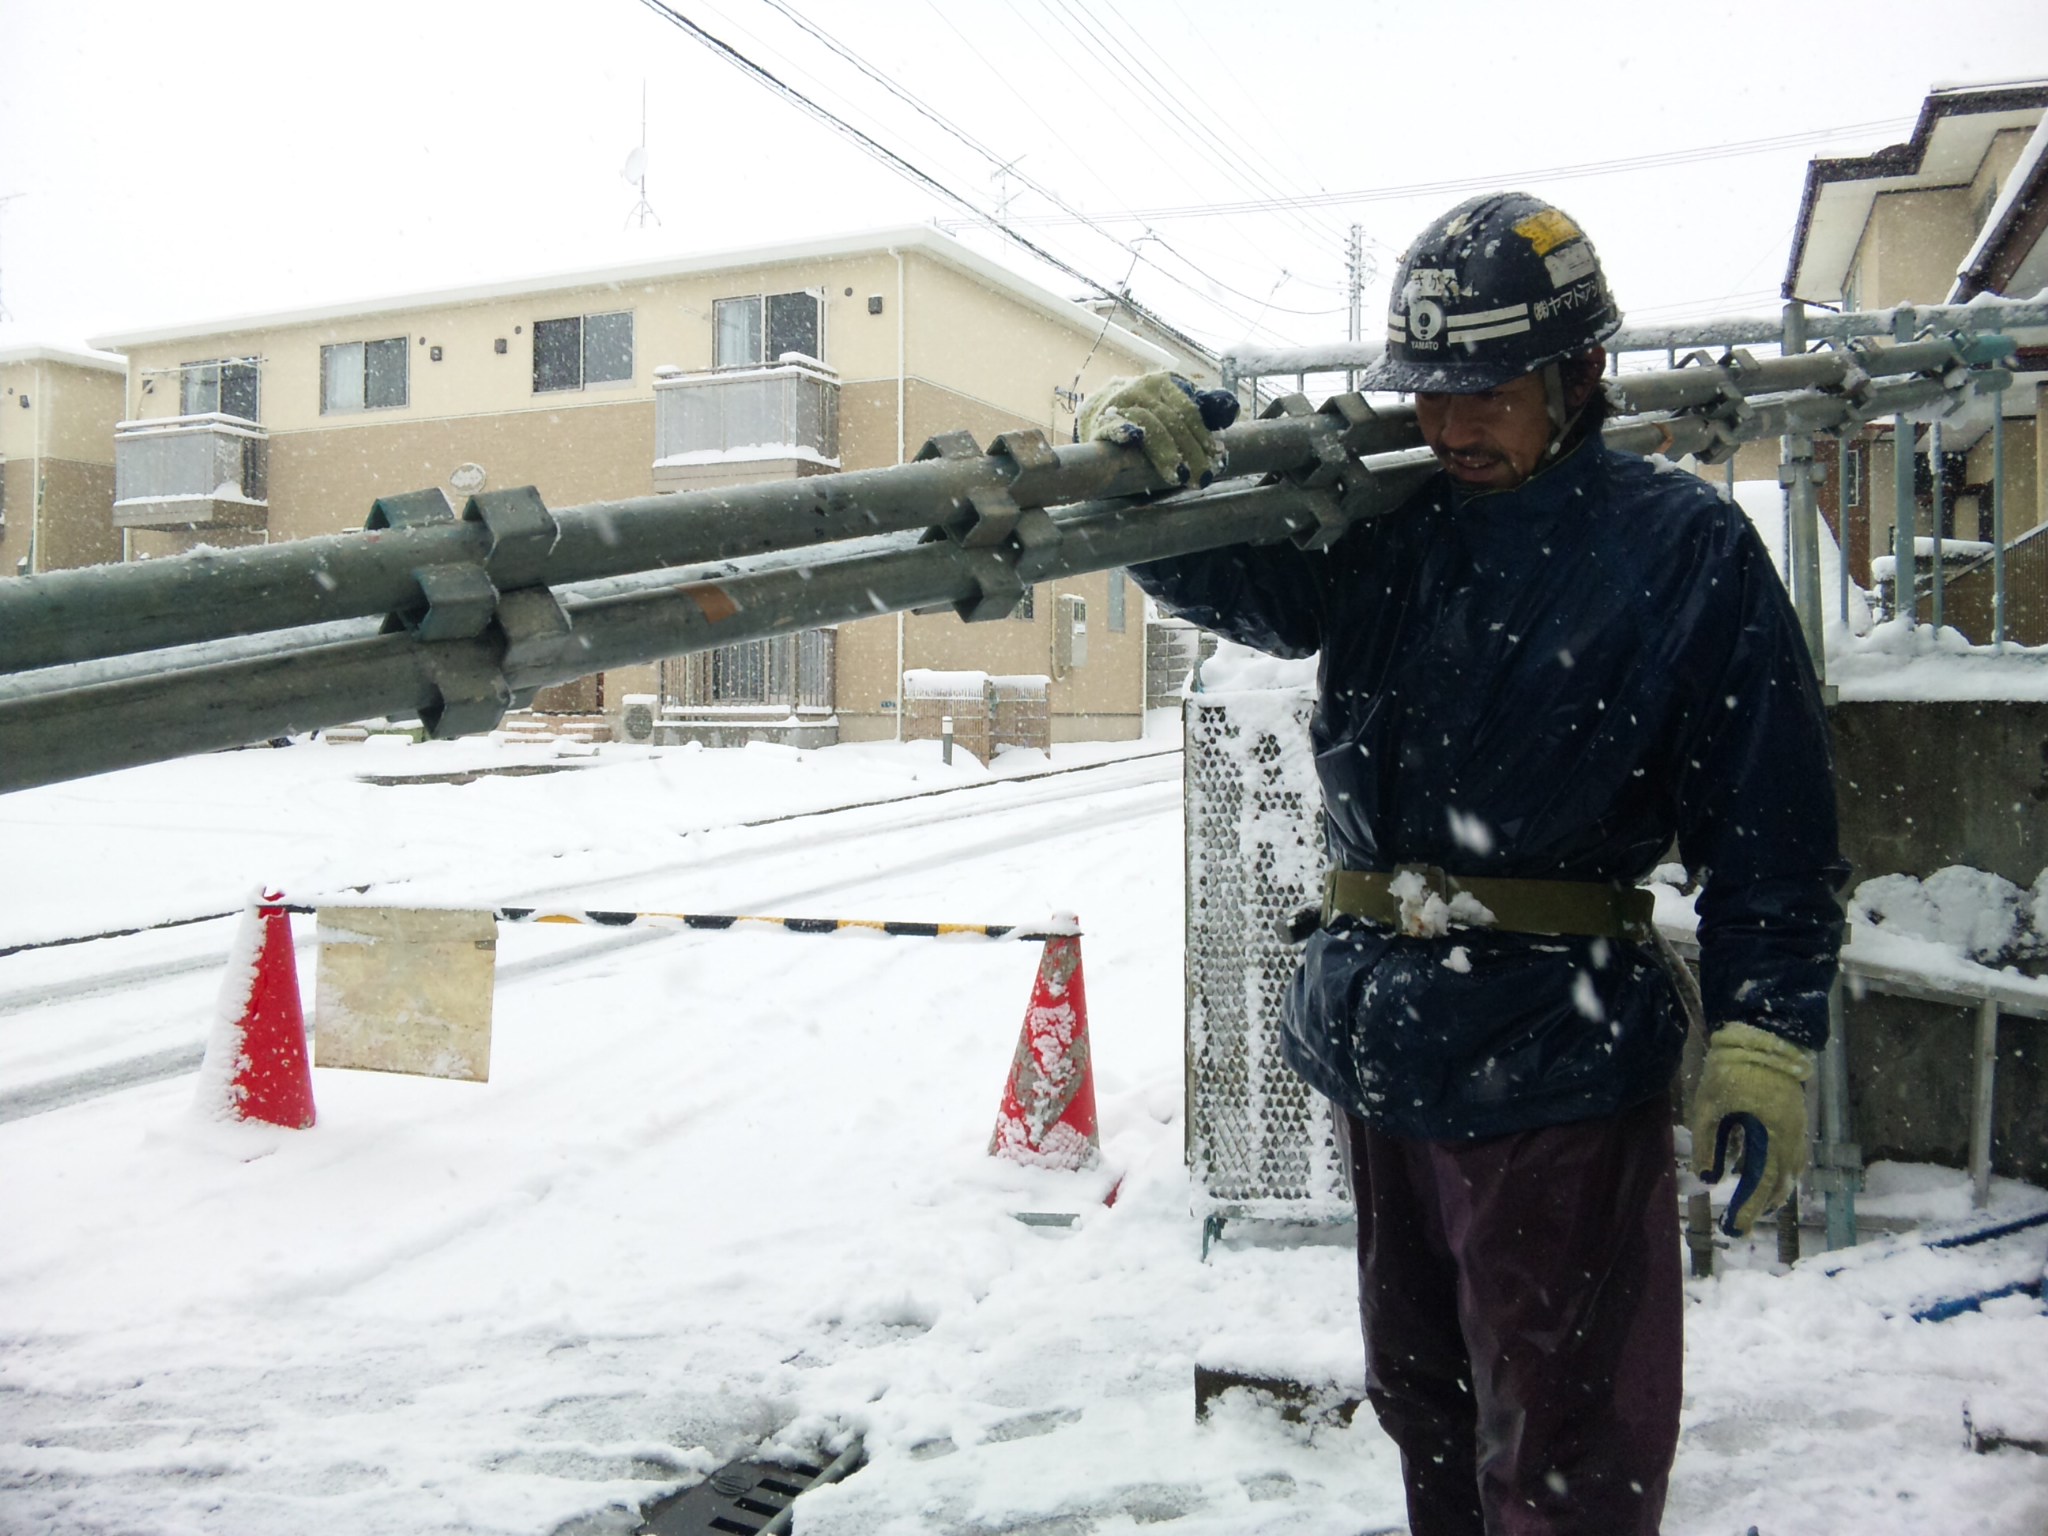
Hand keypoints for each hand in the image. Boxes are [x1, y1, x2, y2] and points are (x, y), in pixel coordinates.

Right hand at [1078, 372, 1237, 487]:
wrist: (1100, 410)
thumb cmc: (1147, 413)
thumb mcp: (1173, 406)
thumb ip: (1202, 410)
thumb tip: (1232, 411)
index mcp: (1166, 383)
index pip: (1189, 409)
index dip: (1203, 435)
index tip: (1216, 457)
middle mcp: (1144, 389)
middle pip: (1173, 420)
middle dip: (1191, 452)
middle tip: (1203, 478)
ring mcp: (1121, 404)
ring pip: (1149, 424)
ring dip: (1166, 452)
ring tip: (1179, 476)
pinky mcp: (1100, 422)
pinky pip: (1113, 426)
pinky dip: (1123, 430)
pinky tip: (1133, 437)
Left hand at [1690, 1021, 1813, 1236]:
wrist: (1764, 1035)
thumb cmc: (1732, 1069)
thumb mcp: (1708, 1106)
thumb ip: (1706, 1144)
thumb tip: (1707, 1178)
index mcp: (1773, 1136)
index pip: (1762, 1185)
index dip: (1747, 1210)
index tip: (1733, 1229)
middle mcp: (1792, 1138)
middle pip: (1781, 1184)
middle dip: (1761, 1205)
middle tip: (1739, 1221)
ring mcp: (1797, 1129)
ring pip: (1789, 1172)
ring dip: (1771, 1190)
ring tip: (1749, 1203)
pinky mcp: (1794, 1119)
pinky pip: (1789, 1156)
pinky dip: (1776, 1171)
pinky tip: (1757, 1173)